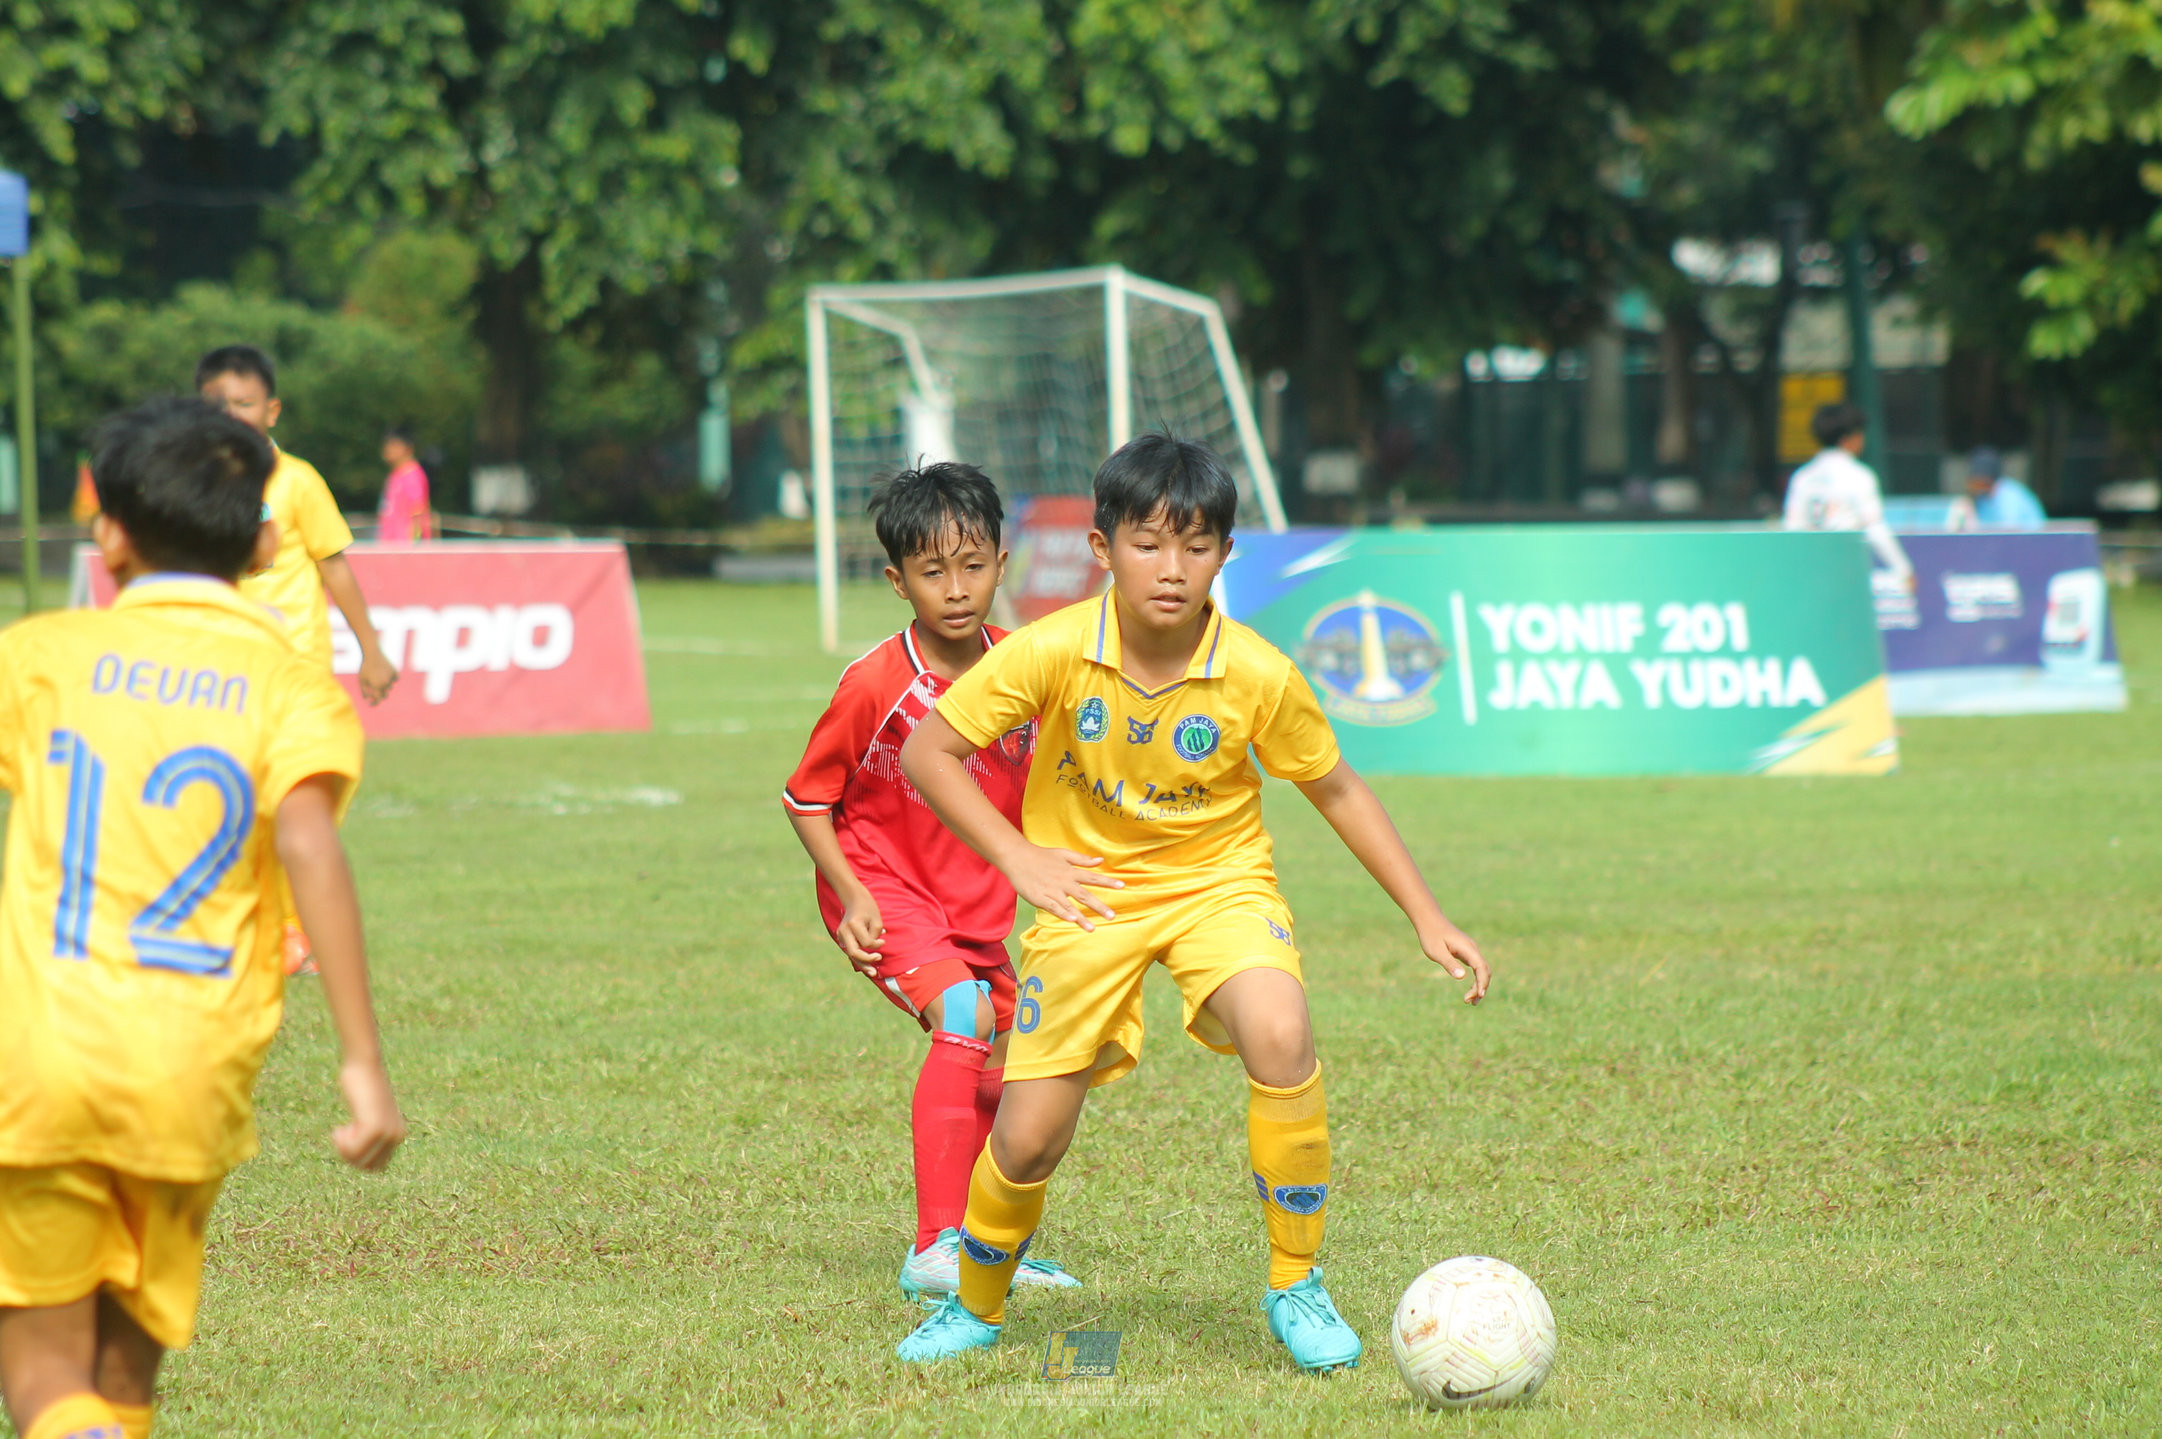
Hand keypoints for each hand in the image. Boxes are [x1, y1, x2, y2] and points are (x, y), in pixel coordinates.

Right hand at [334, 1059, 406, 1170]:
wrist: (364, 1066)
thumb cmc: (363, 1087)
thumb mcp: (369, 1114)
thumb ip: (369, 1131)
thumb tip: (362, 1157)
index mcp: (398, 1135)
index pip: (377, 1166)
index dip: (357, 1158)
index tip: (349, 1139)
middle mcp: (396, 1136)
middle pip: (367, 1167)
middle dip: (349, 1156)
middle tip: (342, 1136)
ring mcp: (386, 1133)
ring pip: (359, 1161)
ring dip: (344, 1150)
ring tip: (341, 1131)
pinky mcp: (374, 1128)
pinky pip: (353, 1151)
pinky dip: (341, 1144)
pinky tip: (340, 1129)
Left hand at [358, 649, 398, 704]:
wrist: (372, 654)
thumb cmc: (365, 667)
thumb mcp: (361, 680)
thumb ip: (364, 691)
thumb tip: (367, 699)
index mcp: (377, 686)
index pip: (377, 699)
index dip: (374, 703)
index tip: (371, 704)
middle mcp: (385, 683)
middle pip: (385, 695)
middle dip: (380, 696)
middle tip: (375, 693)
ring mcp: (391, 678)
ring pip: (390, 687)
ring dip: (385, 687)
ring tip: (378, 680)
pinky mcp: (394, 672)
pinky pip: (395, 679)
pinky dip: (392, 680)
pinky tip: (387, 677)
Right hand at [834, 892, 885, 973]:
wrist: (854, 900)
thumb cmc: (868, 908)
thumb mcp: (876, 919)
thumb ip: (875, 935)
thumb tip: (873, 949)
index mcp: (852, 925)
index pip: (865, 942)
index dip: (876, 944)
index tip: (883, 940)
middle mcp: (844, 932)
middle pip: (854, 953)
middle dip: (867, 961)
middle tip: (879, 962)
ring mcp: (841, 936)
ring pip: (851, 955)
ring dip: (863, 965)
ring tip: (874, 973)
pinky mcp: (842, 939)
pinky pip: (851, 952)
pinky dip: (859, 959)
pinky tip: (868, 967)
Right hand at [1003, 845, 1122, 930]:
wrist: (1017, 857)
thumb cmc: (1041, 855)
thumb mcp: (1063, 853)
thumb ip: (1082, 859)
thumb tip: (1100, 860)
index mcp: (1070, 871)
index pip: (1093, 877)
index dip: (1108, 882)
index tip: (1122, 886)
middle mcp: (1063, 882)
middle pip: (1084, 895)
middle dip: (1099, 906)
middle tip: (1112, 916)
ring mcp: (1052, 891)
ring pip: (1069, 906)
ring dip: (1082, 917)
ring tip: (1092, 929)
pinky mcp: (1040, 898)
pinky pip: (1053, 908)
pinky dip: (1062, 914)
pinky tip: (1071, 921)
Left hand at [1420, 917, 1490, 1003]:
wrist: (1430, 921)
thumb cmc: (1431, 936)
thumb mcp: (1437, 952)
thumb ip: (1449, 964)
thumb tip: (1462, 977)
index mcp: (1467, 948)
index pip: (1481, 967)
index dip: (1482, 982)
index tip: (1479, 995)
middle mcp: (1472, 949)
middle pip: (1484, 971)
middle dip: (1481, 987)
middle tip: (1470, 1002)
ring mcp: (1471, 951)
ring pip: (1482, 970)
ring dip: (1479, 985)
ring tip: (1470, 1001)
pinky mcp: (1467, 953)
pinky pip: (1477, 968)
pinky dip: (1476, 980)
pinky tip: (1471, 990)